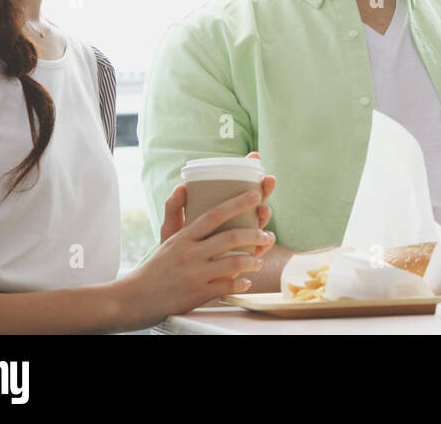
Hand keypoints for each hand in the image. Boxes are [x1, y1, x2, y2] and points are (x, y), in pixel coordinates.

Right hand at [120, 189, 275, 327]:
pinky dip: (240, 284)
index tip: (256, 194)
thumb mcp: (166, 238)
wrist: (134, 298)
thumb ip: (175, 212)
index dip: (238, 203)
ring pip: (233, 263)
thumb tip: (183, 187)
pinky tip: (246, 281)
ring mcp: (195, 275)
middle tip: (267, 234)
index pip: (215, 214)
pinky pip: (226, 287)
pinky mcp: (197, 295)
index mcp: (184, 237)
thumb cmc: (157, 266)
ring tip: (259, 260)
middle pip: (230, 237)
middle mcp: (190, 254)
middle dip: (255, 234)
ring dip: (252, 260)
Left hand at [160, 151, 276, 258]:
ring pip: (260, 221)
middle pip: (255, 200)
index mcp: (219, 210)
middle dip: (265, 188)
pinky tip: (266, 238)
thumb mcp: (172, 229)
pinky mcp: (245, 257)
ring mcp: (242, 237)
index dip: (248, 170)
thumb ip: (173, 209)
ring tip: (263, 211)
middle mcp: (234, 220)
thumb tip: (180, 187)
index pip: (236, 186)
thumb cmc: (175, 252)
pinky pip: (260, 248)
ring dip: (266, 213)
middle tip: (268, 180)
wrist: (175, 282)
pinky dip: (266, 242)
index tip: (254, 157)